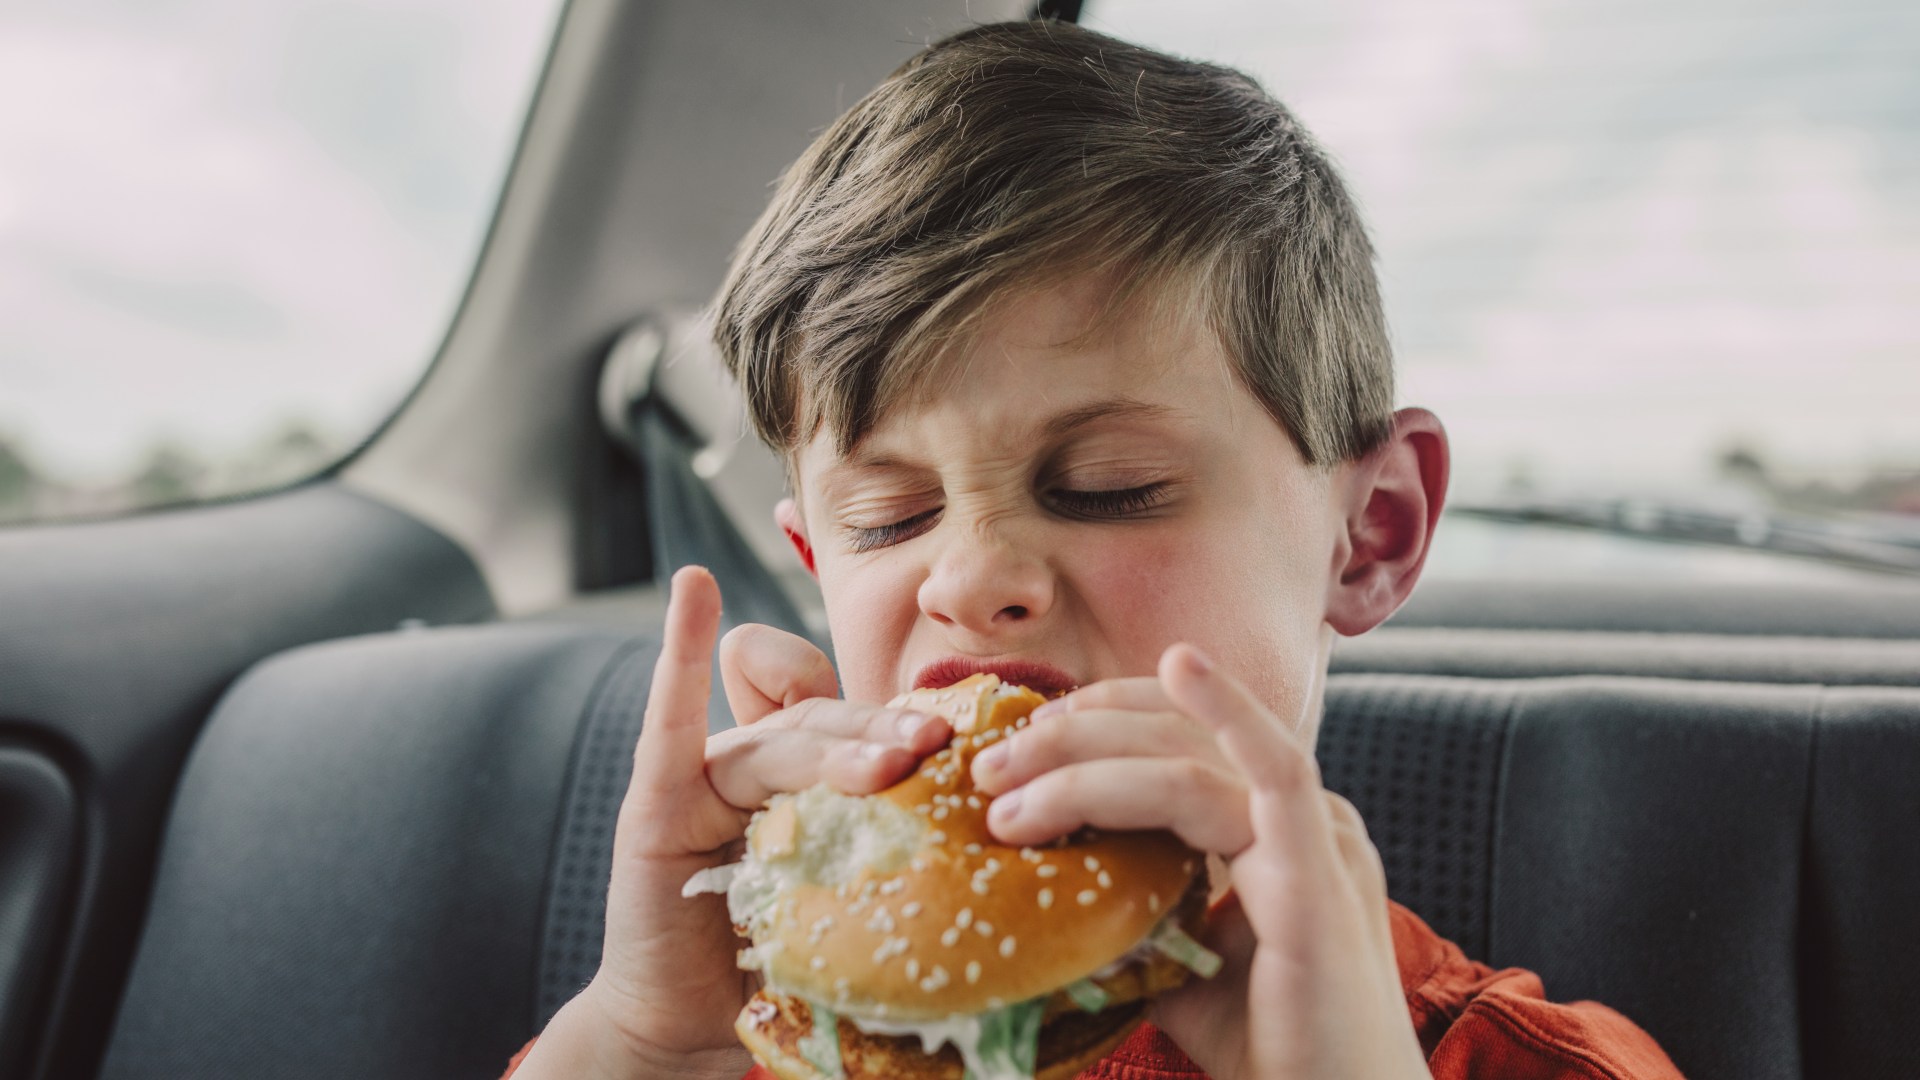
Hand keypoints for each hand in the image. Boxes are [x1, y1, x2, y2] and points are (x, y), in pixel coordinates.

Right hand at [516, 568, 949, 1079]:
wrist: (694, 1024)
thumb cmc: (783, 968)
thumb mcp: (853, 908)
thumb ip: (896, 861)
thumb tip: (993, 850)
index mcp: (811, 785)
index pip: (859, 719)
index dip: (903, 714)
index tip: (956, 732)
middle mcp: (760, 767)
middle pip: (829, 725)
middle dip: (884, 731)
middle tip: (940, 743)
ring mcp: (705, 778)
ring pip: (781, 741)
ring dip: (836, 746)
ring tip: (890, 765)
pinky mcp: (656, 804)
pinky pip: (674, 723)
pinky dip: (683, 654)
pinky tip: (696, 587)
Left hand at [974, 645, 1429, 1079]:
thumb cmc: (1273, 1050)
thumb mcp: (1179, 968)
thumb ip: (1130, 918)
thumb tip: (1041, 899)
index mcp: (1273, 830)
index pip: (1181, 741)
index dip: (1101, 723)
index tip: (1021, 743)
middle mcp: (1299, 819)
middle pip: (1174, 738)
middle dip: (1073, 737)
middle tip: (991, 767)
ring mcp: (1316, 837)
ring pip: (1191, 762)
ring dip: (1089, 762)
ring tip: (1007, 790)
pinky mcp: (1320, 872)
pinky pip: (1274, 773)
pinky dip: (1228, 713)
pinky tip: (1179, 666)